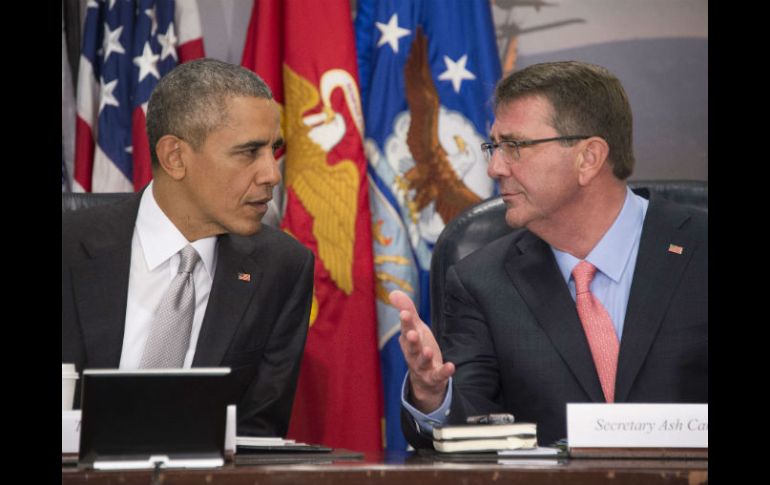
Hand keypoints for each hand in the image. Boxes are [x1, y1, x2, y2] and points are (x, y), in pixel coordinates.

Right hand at [389, 290, 454, 412]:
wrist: (423, 379)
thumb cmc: (419, 347)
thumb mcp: (415, 327)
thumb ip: (407, 310)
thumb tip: (393, 292)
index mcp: (408, 340)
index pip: (406, 329)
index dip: (406, 322)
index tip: (405, 313)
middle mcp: (413, 354)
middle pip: (411, 347)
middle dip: (411, 341)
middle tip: (412, 334)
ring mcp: (423, 367)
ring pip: (422, 362)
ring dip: (424, 357)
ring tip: (428, 351)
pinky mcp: (434, 377)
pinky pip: (438, 375)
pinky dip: (444, 372)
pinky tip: (451, 366)